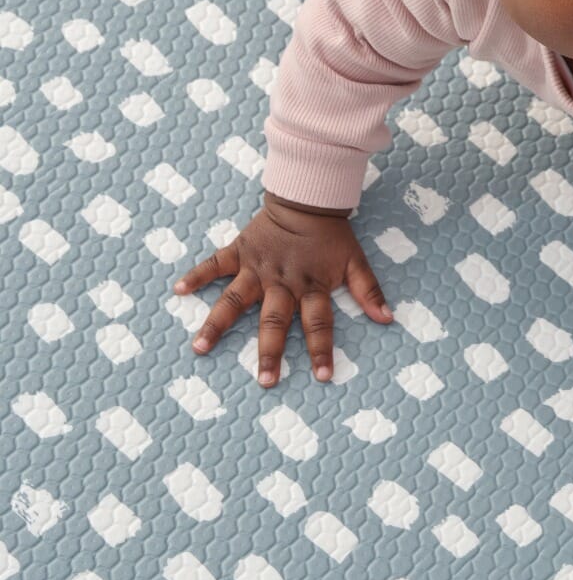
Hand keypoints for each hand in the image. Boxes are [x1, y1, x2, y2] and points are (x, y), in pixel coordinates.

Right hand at [172, 193, 393, 386]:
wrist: (307, 198)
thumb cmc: (332, 235)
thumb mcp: (356, 261)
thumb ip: (368, 291)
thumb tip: (388, 318)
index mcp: (311, 286)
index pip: (319, 323)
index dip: (321, 349)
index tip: (321, 376)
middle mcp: (282, 282)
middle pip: (275, 321)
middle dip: (271, 352)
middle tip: (265, 381)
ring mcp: (257, 268)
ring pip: (235, 299)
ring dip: (217, 324)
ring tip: (199, 348)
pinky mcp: (239, 251)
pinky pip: (214, 264)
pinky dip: (196, 275)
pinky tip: (177, 290)